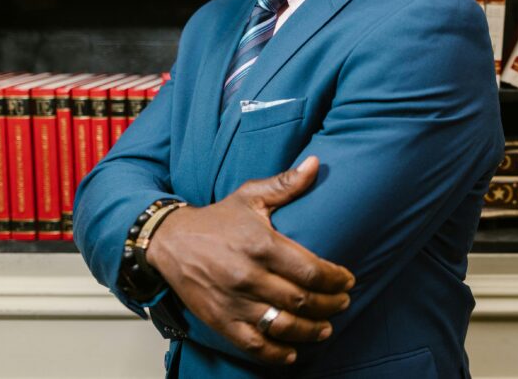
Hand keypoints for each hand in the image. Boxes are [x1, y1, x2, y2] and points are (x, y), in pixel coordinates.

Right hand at [146, 156, 354, 364]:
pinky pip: (252, 344)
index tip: (347, 281)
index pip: (310, 270)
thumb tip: (315, 164)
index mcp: (261, 245)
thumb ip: (286, 184)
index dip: (334, 279)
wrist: (170, 241)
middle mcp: (249, 276)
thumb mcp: (250, 196)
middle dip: (329, 305)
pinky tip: (291, 352)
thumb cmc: (216, 219)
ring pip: (282, 325)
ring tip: (326, 328)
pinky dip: (275, 353)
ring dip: (310, 331)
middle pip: (301, 300)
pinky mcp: (220, 320)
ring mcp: (234, 301)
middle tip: (342, 303)